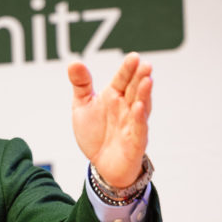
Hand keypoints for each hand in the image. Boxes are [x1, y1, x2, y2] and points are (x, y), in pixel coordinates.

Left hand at [70, 51, 152, 187]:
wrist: (102, 165)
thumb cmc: (95, 134)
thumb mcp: (83, 106)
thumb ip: (81, 85)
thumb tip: (74, 63)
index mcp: (114, 96)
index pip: (122, 79)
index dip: (128, 69)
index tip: (133, 57)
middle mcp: (126, 107)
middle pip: (135, 89)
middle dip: (140, 77)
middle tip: (145, 65)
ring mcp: (132, 124)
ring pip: (141, 106)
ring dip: (145, 94)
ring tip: (147, 80)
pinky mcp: (135, 141)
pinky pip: (139, 128)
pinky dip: (139, 118)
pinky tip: (138, 107)